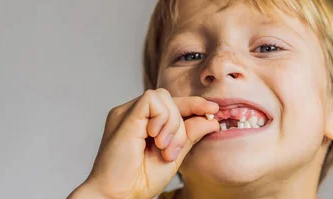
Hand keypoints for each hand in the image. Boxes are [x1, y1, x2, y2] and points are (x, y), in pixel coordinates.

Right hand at [68, 89, 218, 198]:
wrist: (119, 195)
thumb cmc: (140, 180)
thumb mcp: (174, 155)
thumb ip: (189, 135)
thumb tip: (211, 119)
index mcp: (144, 122)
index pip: (173, 104)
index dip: (194, 104)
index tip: (213, 111)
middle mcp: (134, 114)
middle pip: (170, 98)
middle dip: (181, 123)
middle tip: (171, 151)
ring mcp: (127, 113)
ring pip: (163, 96)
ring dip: (172, 123)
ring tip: (162, 148)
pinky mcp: (124, 116)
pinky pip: (152, 99)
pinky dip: (161, 118)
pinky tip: (155, 138)